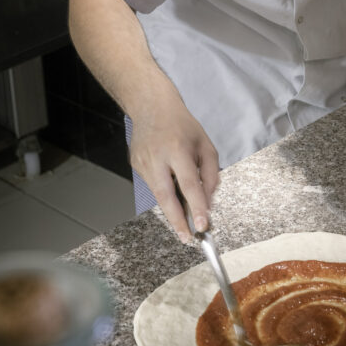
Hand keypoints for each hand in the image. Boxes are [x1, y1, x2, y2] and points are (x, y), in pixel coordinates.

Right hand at [129, 97, 219, 241]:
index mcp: (178, 149)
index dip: (196, 207)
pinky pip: (153, 185)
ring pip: (159, 194)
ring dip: (172, 209)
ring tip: (184, 222)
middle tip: (187, 239)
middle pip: (166, 196)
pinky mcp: (135, 166)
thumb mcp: (205, 144)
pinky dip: (164, 191)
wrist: (151, 107)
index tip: (202, 226)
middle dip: (177, 221)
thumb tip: (208, 202)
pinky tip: (169, 183)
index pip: (189, 184)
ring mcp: (143, 162)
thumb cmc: (182, 126)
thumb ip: (210, 174)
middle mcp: (157, 157)